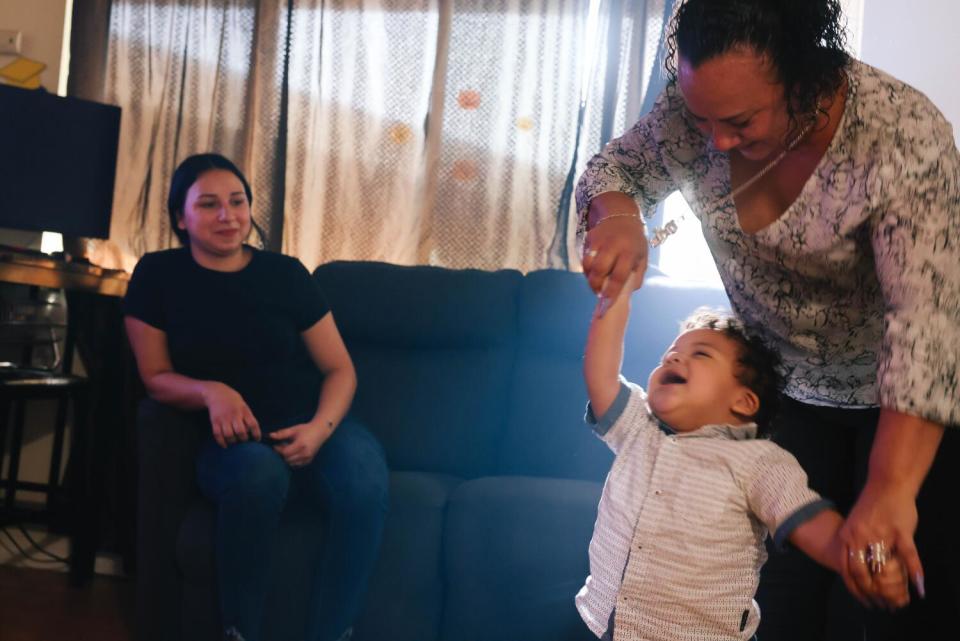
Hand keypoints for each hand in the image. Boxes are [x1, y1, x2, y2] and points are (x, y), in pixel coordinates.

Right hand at [202, 382, 260, 447]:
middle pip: (241, 431)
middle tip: (243, 440)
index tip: (257, 439)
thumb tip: (252, 433)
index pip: (253, 424)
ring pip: (229, 435)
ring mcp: (224, 418)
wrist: (217, 393)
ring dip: (232, 441)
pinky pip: (217, 435)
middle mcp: (234, 415)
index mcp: (244, 410)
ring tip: (234, 441)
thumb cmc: (234, 402)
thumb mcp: (244, 406)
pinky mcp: (215, 421)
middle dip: (243, 439)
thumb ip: (248, 418)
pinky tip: (225, 445)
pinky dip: (221, 442)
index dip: (256, 434)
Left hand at [270, 420, 334, 467]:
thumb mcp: (294, 429)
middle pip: (287, 459)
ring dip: (286, 458)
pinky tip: (292, 453)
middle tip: (281, 447)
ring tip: (287, 450)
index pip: (285, 452)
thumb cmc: (306, 429)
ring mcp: (307, 458)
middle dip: (282, 454)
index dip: (278, 450)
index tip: (275, 445)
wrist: (320, 432)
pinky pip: (297, 464)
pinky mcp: (309, 460)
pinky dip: (292, 461)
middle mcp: (304, 453)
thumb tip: (270, 435)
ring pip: (291, 463)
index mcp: (300, 445)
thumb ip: (282, 433)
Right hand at [582, 215, 647, 303]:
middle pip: (599, 270)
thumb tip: (627, 293)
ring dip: (589, 278)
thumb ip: (637, 276)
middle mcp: (614, 245)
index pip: (619, 276)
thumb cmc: (634, 242)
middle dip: (596, 286)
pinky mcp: (589, 238)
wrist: (622, 216)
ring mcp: (600, 241)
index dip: (611, 292)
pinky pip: (584, 258)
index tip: (606, 303)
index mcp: (630, 252)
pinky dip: (586, 269)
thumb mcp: (642, 257)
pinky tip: (592, 273)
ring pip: (588, 264)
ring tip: (595, 285)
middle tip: (598, 293)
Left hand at [838, 480, 924, 607]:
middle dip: (870, 593)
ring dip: (891, 587)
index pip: (846, 569)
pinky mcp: (900, 531)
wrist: (888, 484)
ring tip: (898, 600)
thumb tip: (853, 566)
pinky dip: (915, 572)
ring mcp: (880, 534)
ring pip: (883, 567)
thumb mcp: (854, 524)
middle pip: (862, 573)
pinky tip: (919, 586)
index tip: (863, 600)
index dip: (855, 588)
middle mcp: (860, 537)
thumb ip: (853, 544)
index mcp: (847, 536)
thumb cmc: (872, 506)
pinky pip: (908, 556)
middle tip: (880, 605)